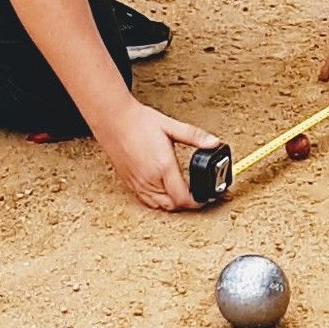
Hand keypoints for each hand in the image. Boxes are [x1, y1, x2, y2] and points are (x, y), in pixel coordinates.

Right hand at [97, 100, 224, 212]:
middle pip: (173, 205)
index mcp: (163, 167)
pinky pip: (147, 202)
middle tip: (198, 193)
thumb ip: (195, 136)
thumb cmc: (139, 122)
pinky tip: (164, 192)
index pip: (183, 198)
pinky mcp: (130, 184)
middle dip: (188, 203)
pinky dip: (159, 202)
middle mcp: (150, 180)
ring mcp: (139, 184)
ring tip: (183, 193)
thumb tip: (215, 142)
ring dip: (174, 204)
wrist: (113, 120)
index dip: (198, 201)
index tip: (206, 196)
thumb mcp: (171, 126)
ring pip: (160, 206)